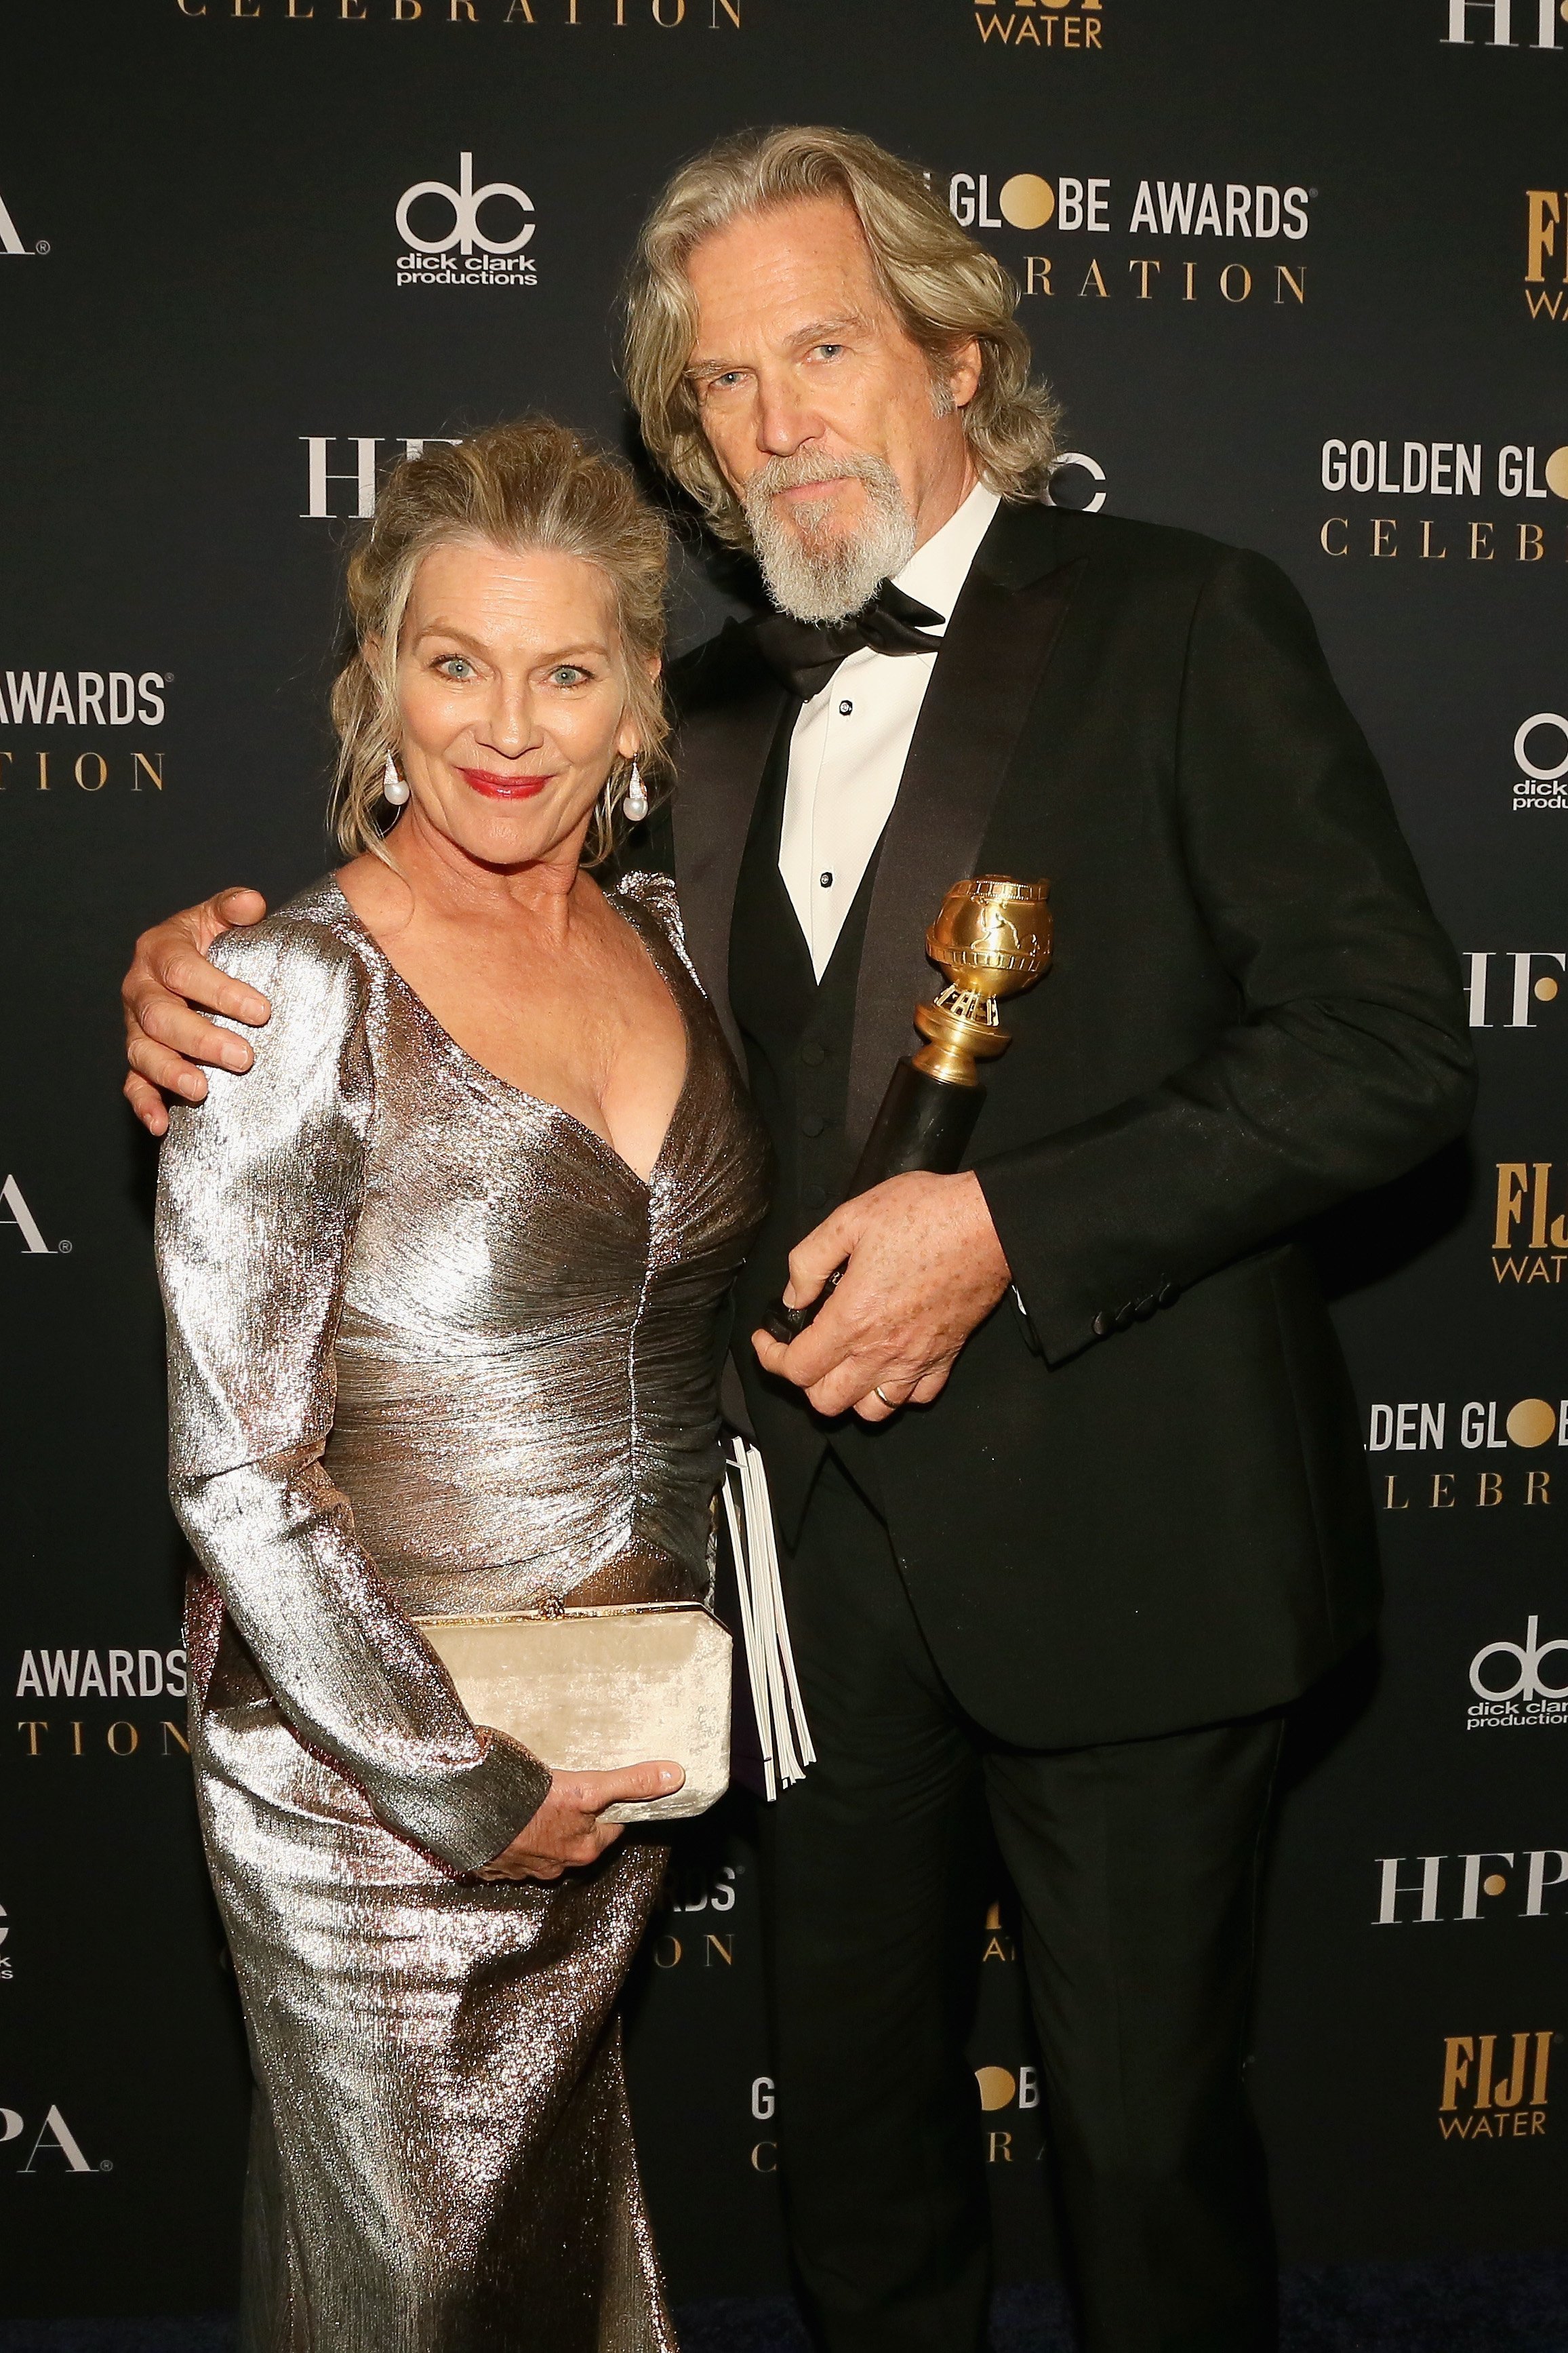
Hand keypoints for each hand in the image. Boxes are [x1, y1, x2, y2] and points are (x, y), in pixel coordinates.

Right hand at [122, 888, 272, 1134]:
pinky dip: (144, 1104)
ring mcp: (136, 1027)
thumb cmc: (211, 942)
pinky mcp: (140, 1058)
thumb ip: (234, 909)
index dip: (220, 991)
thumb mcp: (219, 918)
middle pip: (160, 1017)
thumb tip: (252, 904)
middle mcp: (140, 990)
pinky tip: (161, 1123)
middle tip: (243, 1057)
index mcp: (159, 951)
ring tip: (201, 1090)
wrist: (192, 965)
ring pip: (142, 1052)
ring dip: (170, 1073)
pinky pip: (134, 1083)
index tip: (261, 1011)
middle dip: (200, 1038)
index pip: (183, 970)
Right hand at [476, 1759, 684, 1882]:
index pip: (609, 1825)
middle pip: (577, 1835)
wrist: (469, 1814)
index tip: (598, 1789)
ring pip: (543, 1844)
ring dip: (540, 1826)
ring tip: (530, 1800)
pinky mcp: (493, 1862)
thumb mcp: (587, 1788)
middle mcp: (558, 1865)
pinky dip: (509, 1834)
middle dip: (573, 1815)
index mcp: (584, 1848)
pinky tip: (503, 1816)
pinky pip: (509, 1849)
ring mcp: (524, 1867)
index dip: (607, 1804)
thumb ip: (630, 1784)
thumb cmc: (529, 1804)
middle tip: (562, 1789)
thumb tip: (675, 1776)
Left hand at [750, 1170, 1010, 1422]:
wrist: (990, 1223)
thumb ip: (809, 1261)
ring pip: (870, 1410)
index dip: (770, 1357)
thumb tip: (792, 1295)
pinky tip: (889, 1364)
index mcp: (852, 1319)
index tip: (767, 1338)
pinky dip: (896, 1391)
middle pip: (827, 1401)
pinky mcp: (946, 1358)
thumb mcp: (850, 1219)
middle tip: (804, 1349)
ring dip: (849, 1393)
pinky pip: (915, 1397)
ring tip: (844, 1362)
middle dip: (805, 1381)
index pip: (796, 1367)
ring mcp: (917, 1360)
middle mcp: (882, 1351)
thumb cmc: (925, 1215)